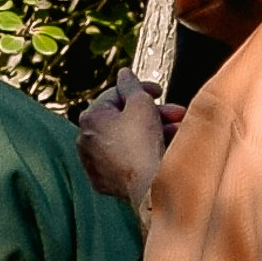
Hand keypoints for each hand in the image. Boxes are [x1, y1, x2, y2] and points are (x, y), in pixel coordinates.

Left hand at [76, 75, 169, 214]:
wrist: (148, 187)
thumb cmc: (143, 144)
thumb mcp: (142, 103)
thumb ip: (132, 85)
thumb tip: (124, 73)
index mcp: (90, 118)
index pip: (116, 95)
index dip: (141, 89)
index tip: (159, 92)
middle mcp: (85, 141)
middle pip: (122, 119)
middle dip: (152, 115)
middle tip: (174, 114)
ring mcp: (93, 164)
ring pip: (126, 140)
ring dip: (151, 133)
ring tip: (176, 134)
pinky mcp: (105, 183)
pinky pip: (125, 161)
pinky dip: (141, 154)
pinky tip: (162, 152)